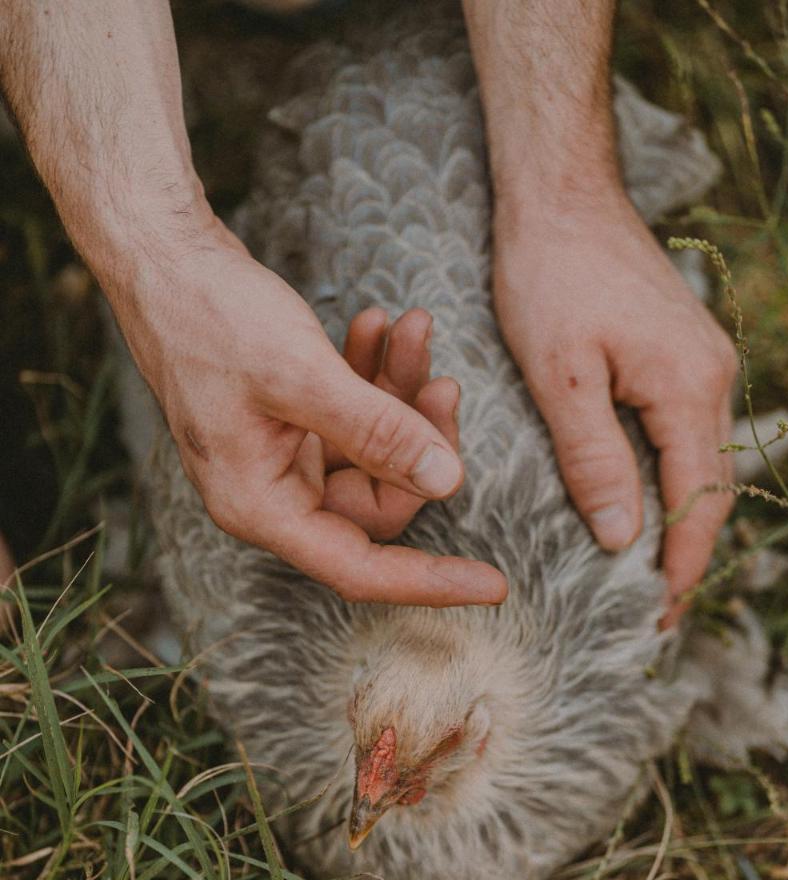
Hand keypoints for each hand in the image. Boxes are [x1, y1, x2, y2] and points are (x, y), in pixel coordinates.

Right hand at [112, 220, 506, 605]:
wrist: (163, 259)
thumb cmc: (211, 318)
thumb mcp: (302, 377)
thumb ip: (377, 433)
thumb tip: (449, 482)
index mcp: (260, 506)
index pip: (359, 568)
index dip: (429, 581)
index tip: (495, 585)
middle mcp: (271, 492)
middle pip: (377, 499)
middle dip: (419, 439)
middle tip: (443, 380)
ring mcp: (282, 456)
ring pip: (373, 452)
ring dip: (401, 395)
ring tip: (414, 329)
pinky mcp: (292, 420)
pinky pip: (354, 416)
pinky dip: (373, 376)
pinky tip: (377, 327)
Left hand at [493, 190, 736, 623]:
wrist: (560, 196)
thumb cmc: (550, 277)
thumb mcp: (560, 377)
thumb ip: (594, 458)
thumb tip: (624, 536)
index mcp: (687, 389)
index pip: (696, 503)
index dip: (679, 565)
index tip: (657, 618)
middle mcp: (710, 379)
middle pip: (709, 490)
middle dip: (684, 554)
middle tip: (652, 614)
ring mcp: (700, 363)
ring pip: (699, 464)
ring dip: (679, 520)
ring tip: (647, 575)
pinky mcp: (679, 353)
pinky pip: (685, 435)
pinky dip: (671, 481)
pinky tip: (644, 505)